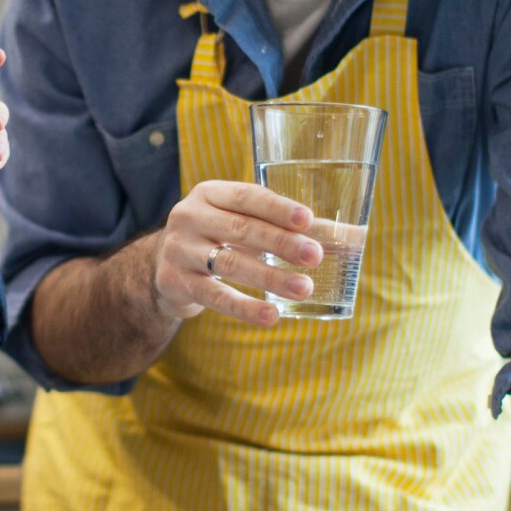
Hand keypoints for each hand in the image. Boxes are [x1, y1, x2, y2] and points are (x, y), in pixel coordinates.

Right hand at [152, 179, 322, 325]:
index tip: (308, 220)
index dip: (277, 208)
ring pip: (230, 263)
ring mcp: (179, 250)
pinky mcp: (175, 282)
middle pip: (240, 230)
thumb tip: (351, 238)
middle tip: (315, 256)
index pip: (246, 197)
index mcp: (208, 194)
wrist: (159, 267)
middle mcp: (189, 217)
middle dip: (281, 243)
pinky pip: (215, 296)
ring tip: (304, 288)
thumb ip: (282, 227)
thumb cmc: (214, 238)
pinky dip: (245, 307)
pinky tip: (271, 316)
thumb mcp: (236, 222)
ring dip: (270, 277)